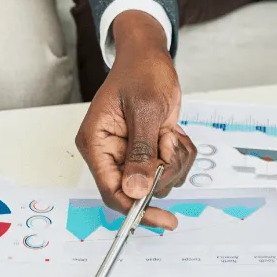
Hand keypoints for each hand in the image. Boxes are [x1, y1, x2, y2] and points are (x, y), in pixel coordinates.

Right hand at [74, 11, 197, 229]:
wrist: (151, 56)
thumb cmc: (142, 73)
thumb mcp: (145, 110)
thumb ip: (140, 152)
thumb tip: (134, 192)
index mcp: (96, 143)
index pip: (111, 191)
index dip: (136, 210)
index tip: (163, 219)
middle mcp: (109, 152)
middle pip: (138, 190)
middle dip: (163, 172)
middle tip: (170, 144)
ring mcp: (129, 153)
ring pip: (158, 182)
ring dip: (174, 161)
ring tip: (170, 132)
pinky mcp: (147, 151)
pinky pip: (169, 169)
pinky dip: (180, 154)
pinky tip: (172, 132)